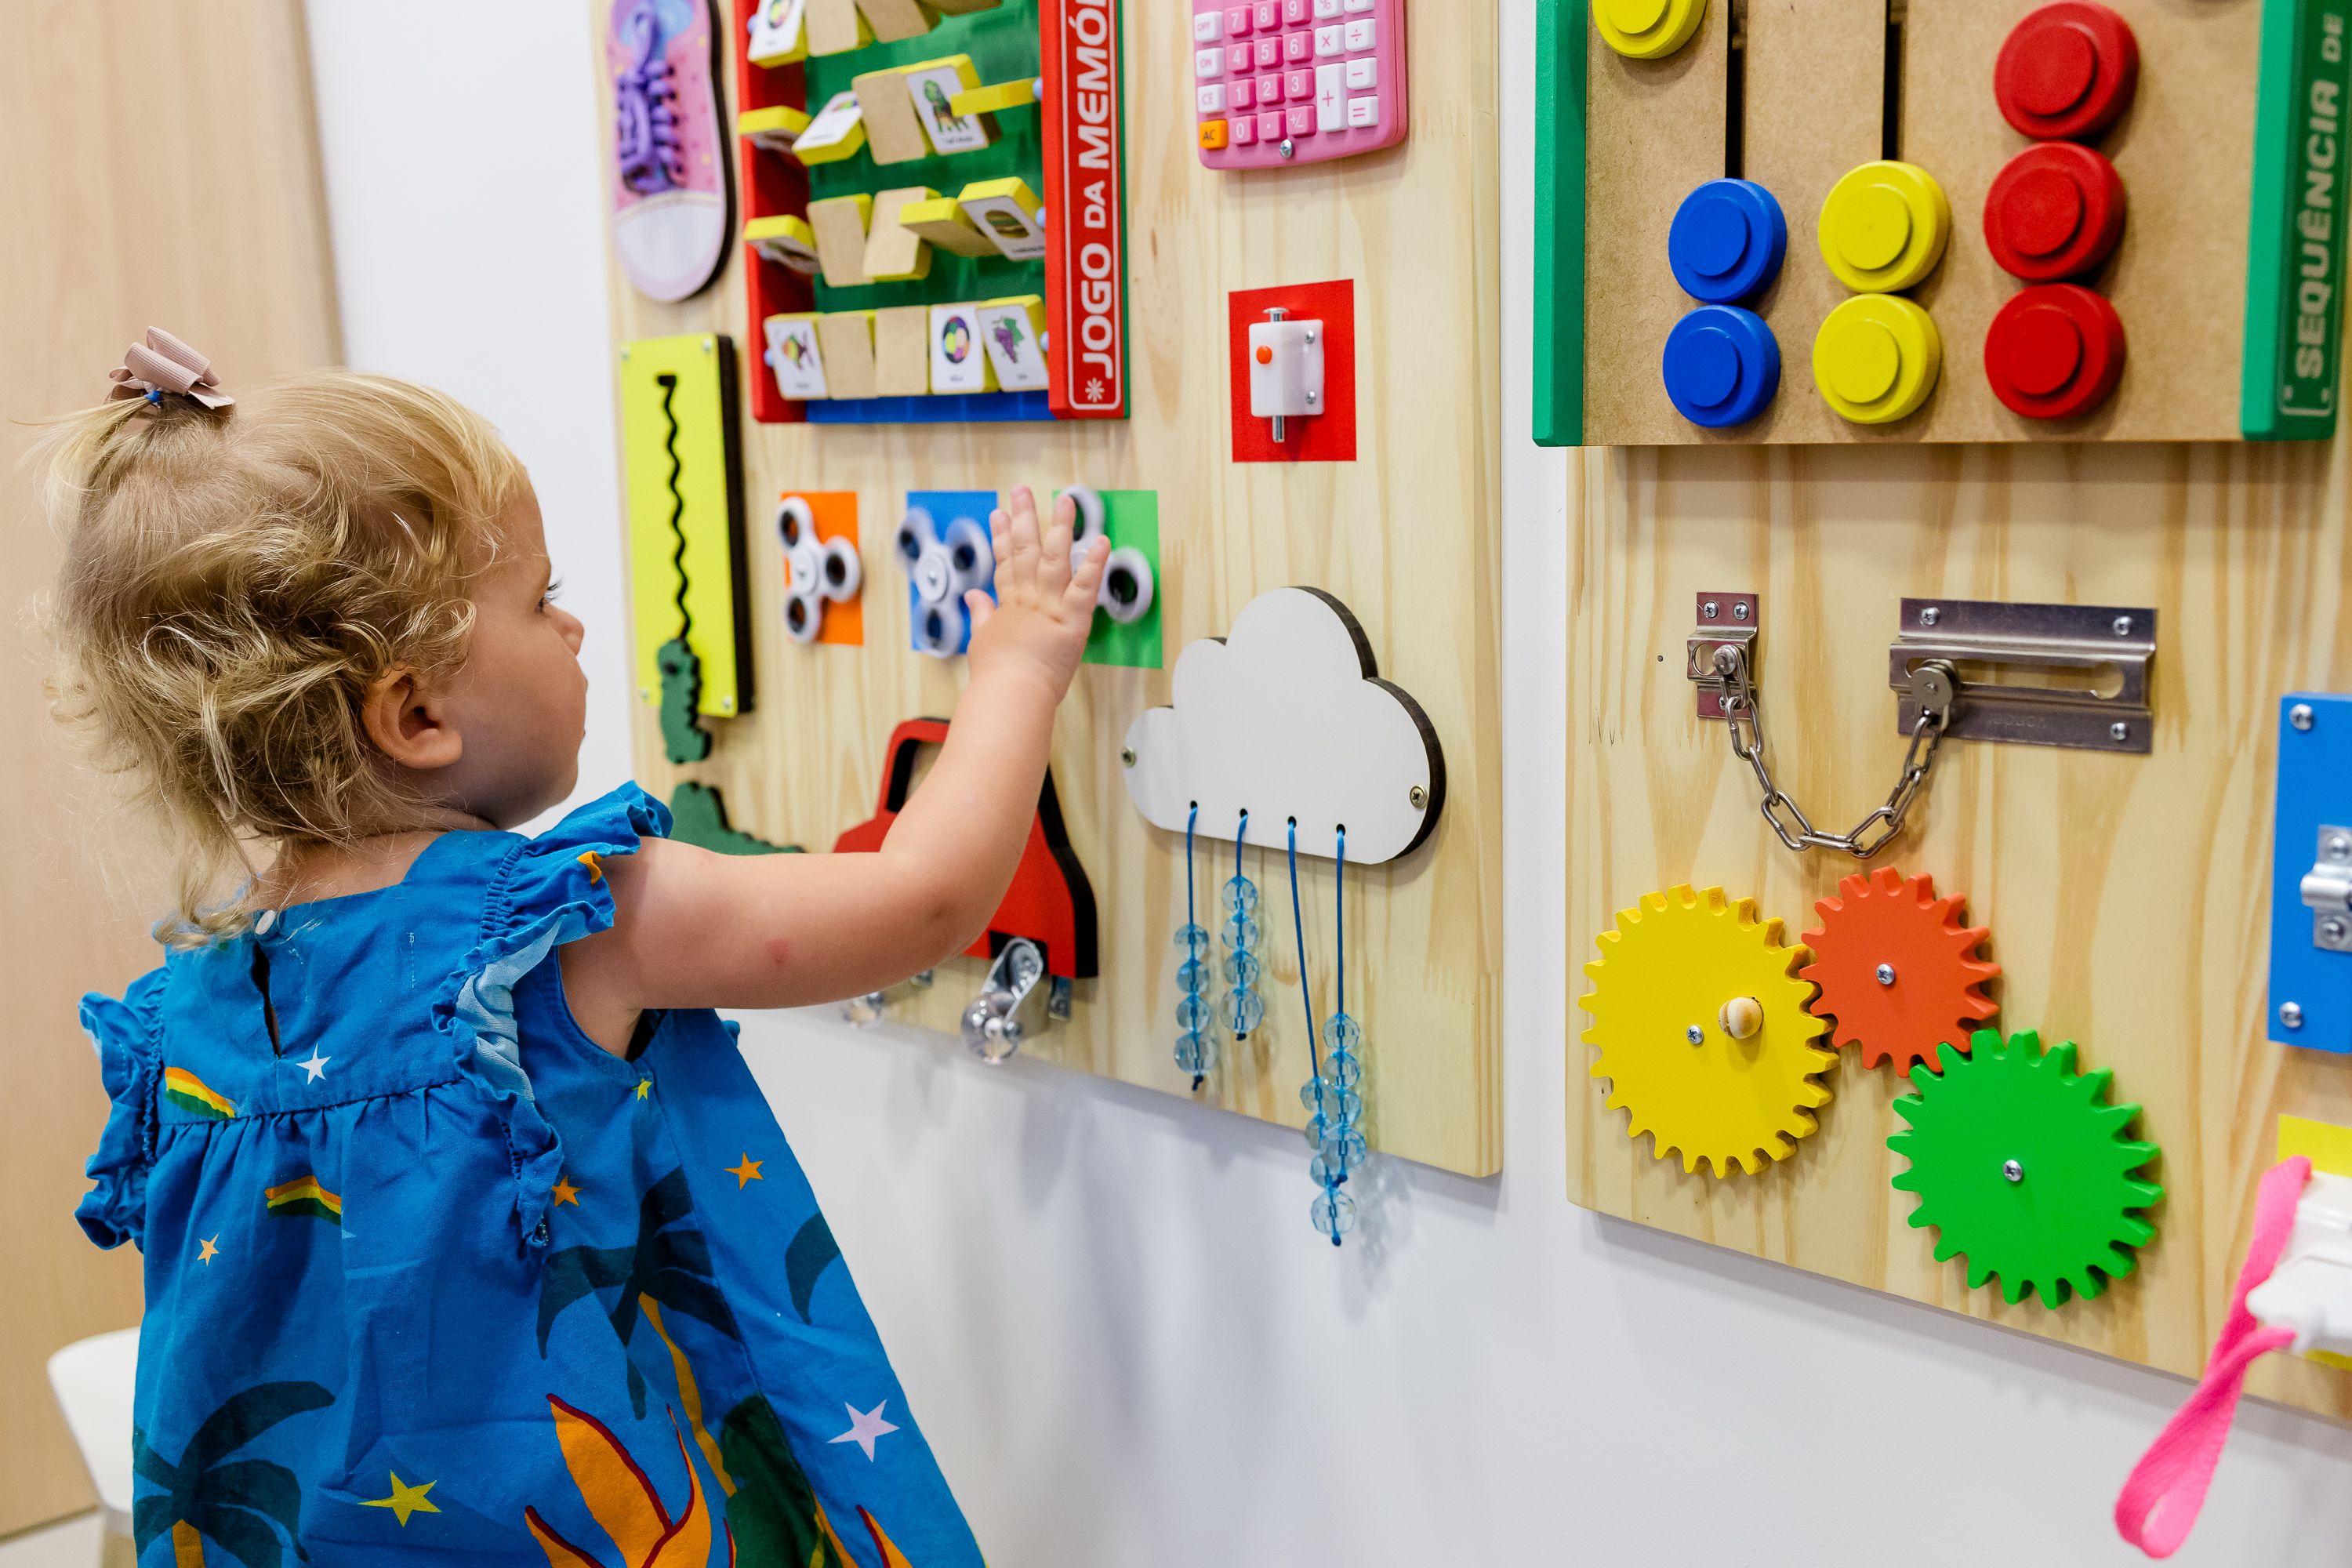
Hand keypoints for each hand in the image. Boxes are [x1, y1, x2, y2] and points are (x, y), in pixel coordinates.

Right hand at [965, 485, 1107, 698]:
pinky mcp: (1072, 620)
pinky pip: (1085, 587)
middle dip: (1023, 517)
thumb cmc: (997, 677)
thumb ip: (982, 615)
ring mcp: (1050, 607)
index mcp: (1009, 606)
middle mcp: (1028, 600)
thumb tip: (973, 597)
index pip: (1005, 564)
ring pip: (1054, 559)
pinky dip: (1094, 563)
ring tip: (1065, 500)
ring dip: (1060, 527)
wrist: (1010, 695)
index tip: (999, 514)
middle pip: (1025, 550)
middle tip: (1021, 489)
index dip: (1002, 537)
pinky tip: (1101, 541)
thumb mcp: (982, 641)